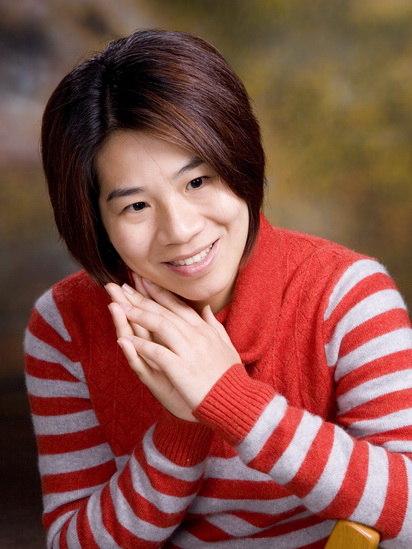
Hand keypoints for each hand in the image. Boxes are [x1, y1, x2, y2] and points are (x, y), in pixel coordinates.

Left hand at [105, 275, 239, 420]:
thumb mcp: (226, 345)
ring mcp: (189, 351)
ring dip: (138, 315)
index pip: (178, 306)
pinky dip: (141, 345)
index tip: (142, 282)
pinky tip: (126, 339)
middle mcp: (196, 336)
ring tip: (119, 307)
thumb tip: (206, 308)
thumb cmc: (230, 375)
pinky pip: (158, 353)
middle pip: (165, 311)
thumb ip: (214, 325)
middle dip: (142, 298)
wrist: (237, 400)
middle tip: (122, 288)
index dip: (158, 292)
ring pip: (160, 325)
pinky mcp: (181, 369)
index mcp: (205, 330)